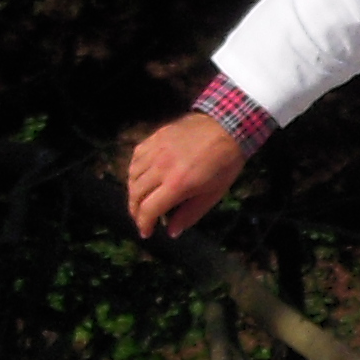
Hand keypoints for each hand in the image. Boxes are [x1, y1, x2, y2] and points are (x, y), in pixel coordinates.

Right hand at [127, 110, 249, 238]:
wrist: (227, 127)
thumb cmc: (223, 165)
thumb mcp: (212, 195)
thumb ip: (190, 214)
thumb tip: (171, 232)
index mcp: (177, 184)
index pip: (148, 210)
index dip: (143, 224)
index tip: (146, 232)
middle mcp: (160, 168)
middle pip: (136, 194)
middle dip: (135, 211)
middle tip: (142, 218)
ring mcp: (156, 150)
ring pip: (132, 176)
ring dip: (134, 192)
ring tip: (141, 200)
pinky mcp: (155, 138)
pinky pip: (136, 157)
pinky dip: (135, 170)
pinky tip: (142, 177)